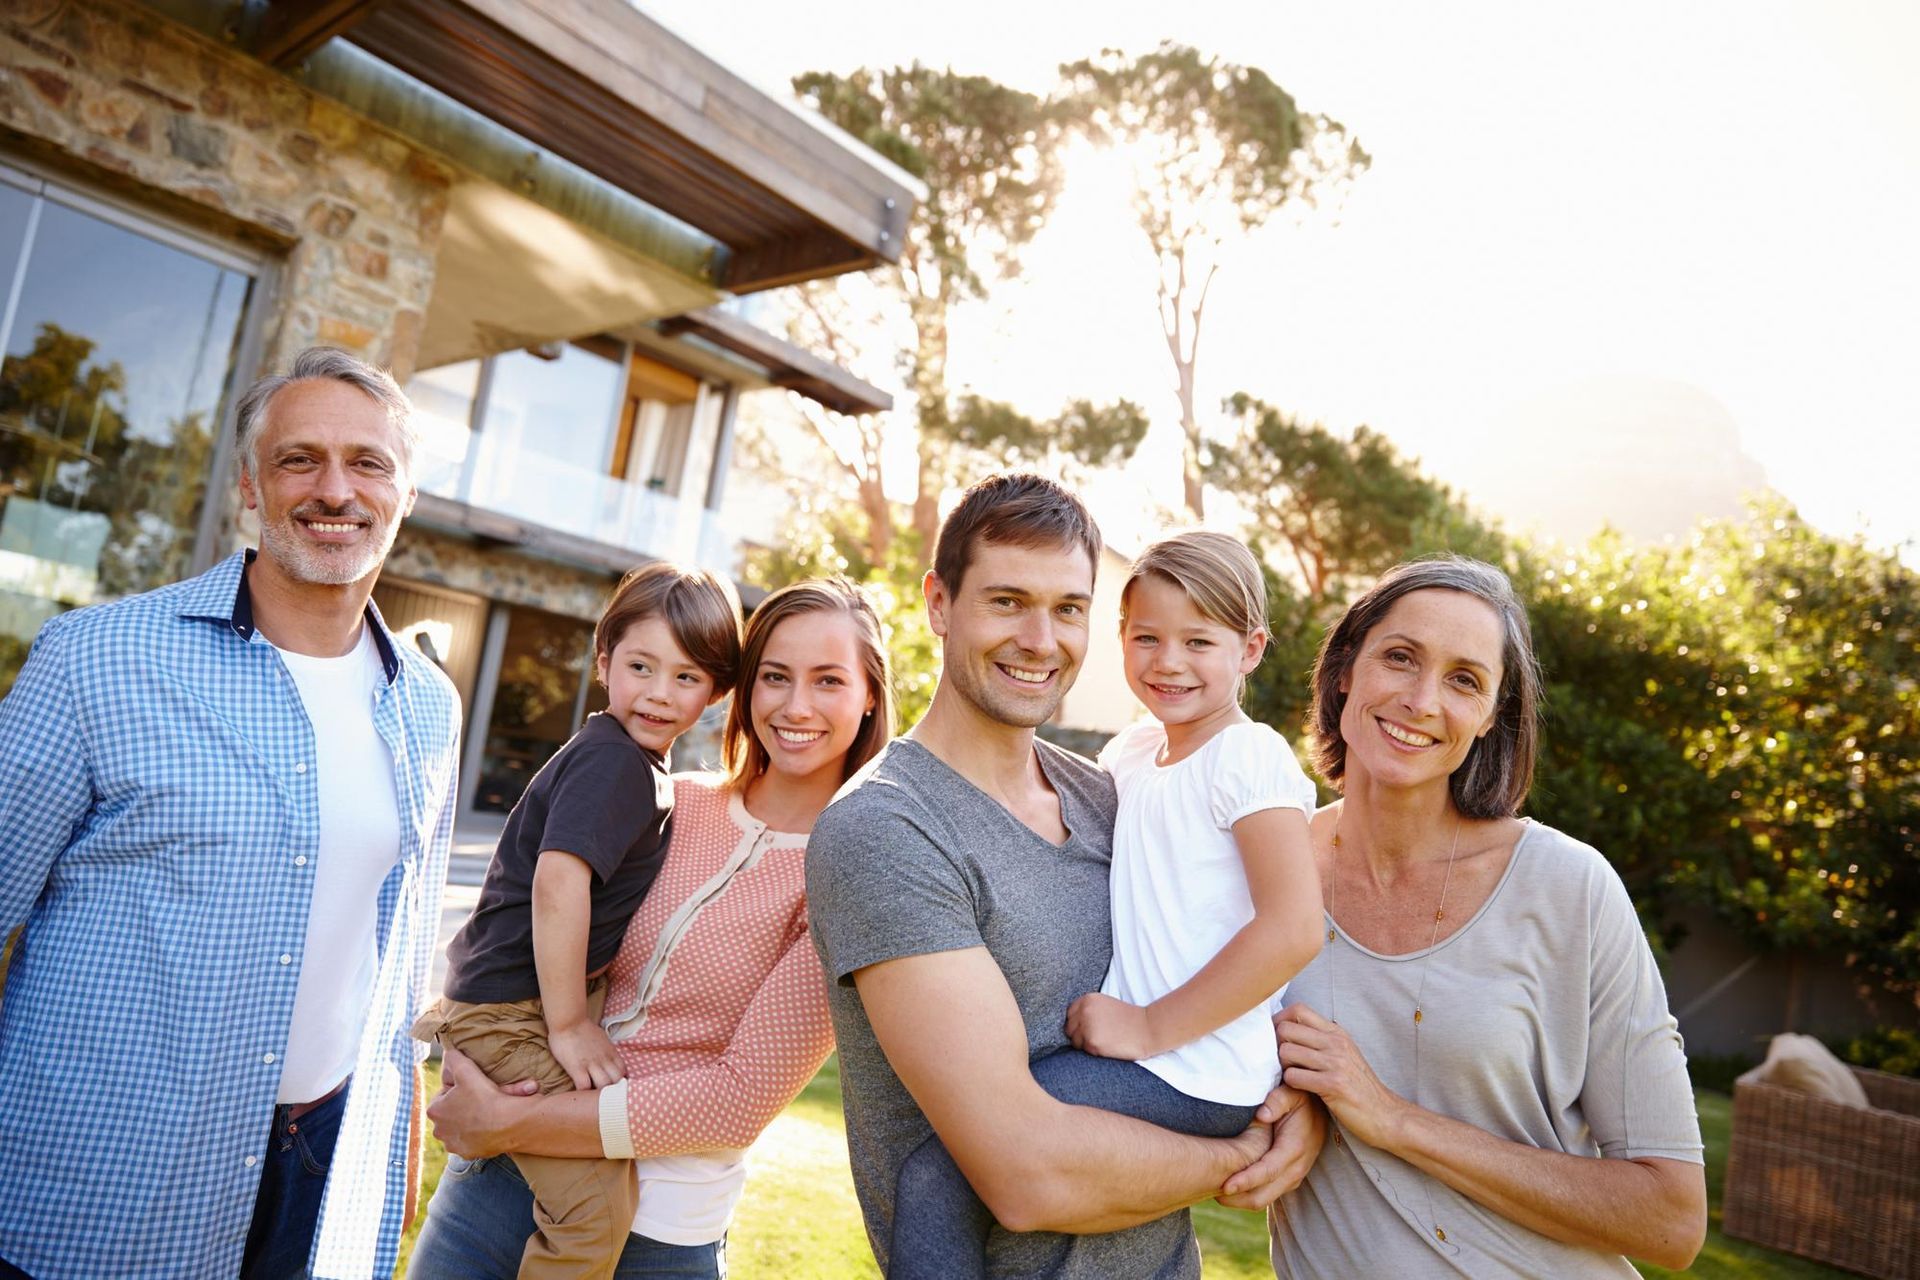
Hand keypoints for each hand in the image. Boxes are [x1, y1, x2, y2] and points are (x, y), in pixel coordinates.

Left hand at [428, 1046, 540, 1158]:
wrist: (509, 1124)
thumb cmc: (486, 1096)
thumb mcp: (466, 1069)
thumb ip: (453, 1058)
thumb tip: (449, 1052)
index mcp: (434, 1110)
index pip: (445, 1093)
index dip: (461, 1087)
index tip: (475, 1085)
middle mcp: (439, 1131)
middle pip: (454, 1111)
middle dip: (468, 1103)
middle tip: (486, 1094)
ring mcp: (454, 1145)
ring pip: (464, 1125)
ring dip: (475, 1117)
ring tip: (492, 1107)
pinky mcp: (470, 1153)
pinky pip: (475, 1139)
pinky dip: (483, 1132)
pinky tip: (494, 1122)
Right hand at [549, 1019, 625, 1089]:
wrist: (568, 1021)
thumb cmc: (583, 1029)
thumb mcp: (602, 1039)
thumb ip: (607, 1051)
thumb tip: (609, 1059)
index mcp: (611, 1053)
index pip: (623, 1072)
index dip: (619, 1081)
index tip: (612, 1086)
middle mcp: (604, 1059)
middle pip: (616, 1081)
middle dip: (611, 1089)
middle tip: (602, 1094)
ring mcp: (591, 1064)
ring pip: (604, 1085)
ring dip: (598, 1092)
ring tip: (590, 1096)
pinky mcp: (577, 1068)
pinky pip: (584, 1086)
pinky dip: (582, 1093)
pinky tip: (578, 1093)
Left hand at [1065, 992, 1156, 1059]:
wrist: (1147, 1029)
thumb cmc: (1128, 1019)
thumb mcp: (1105, 1006)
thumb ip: (1088, 1010)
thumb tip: (1072, 1023)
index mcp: (1088, 999)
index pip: (1070, 1014)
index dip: (1078, 1023)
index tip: (1089, 1028)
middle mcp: (1084, 1011)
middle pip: (1069, 1028)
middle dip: (1079, 1035)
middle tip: (1098, 1037)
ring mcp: (1087, 1026)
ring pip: (1074, 1041)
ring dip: (1085, 1044)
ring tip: (1104, 1041)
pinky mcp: (1092, 1042)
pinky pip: (1084, 1050)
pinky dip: (1093, 1051)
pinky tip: (1107, 1046)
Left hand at [1218, 1081, 1325, 1208]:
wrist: (1320, 1111)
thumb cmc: (1300, 1099)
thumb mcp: (1292, 1092)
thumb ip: (1277, 1100)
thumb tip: (1262, 1114)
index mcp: (1294, 1148)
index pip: (1268, 1171)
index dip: (1246, 1181)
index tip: (1225, 1186)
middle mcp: (1295, 1169)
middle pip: (1264, 1196)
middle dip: (1237, 1199)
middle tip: (1210, 1193)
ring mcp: (1293, 1177)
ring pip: (1264, 1200)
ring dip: (1240, 1200)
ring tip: (1214, 1193)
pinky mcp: (1288, 1179)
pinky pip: (1267, 1195)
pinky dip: (1247, 1195)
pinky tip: (1229, 1189)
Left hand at [1275, 1004, 1407, 1149]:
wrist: (1385, 1114)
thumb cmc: (1359, 1086)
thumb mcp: (1344, 1054)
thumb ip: (1320, 1040)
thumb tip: (1289, 1028)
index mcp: (1337, 1032)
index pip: (1298, 1009)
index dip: (1279, 1020)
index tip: (1274, 1037)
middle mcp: (1336, 1042)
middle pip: (1286, 1029)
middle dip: (1275, 1045)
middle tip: (1280, 1061)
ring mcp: (1335, 1062)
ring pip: (1286, 1052)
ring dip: (1281, 1066)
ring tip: (1291, 1076)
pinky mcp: (1333, 1085)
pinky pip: (1294, 1077)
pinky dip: (1290, 1084)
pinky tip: (1300, 1089)